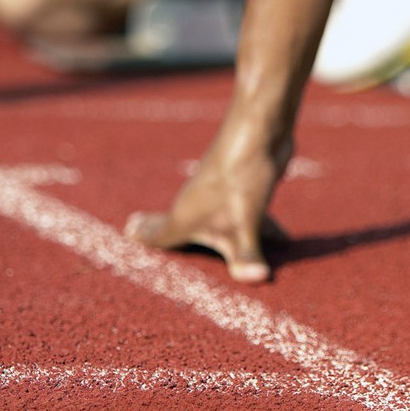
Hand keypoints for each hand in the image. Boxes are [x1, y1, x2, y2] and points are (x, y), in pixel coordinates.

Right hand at [124, 117, 291, 283]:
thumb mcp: (244, 224)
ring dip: (214, 235)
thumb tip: (256, 279)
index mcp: (184, 216)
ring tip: (209, 242)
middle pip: (178, 225)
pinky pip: (245, 216)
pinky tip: (283, 239)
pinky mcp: (244, 187)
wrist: (261, 131)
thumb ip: (246, 256)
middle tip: (140, 230)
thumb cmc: (240, 178)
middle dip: (165, 232)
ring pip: (214, 220)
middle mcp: (197, 203)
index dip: (144, 237)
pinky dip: (255, 229)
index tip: (126, 233)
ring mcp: (220, 194)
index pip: (159, 233)